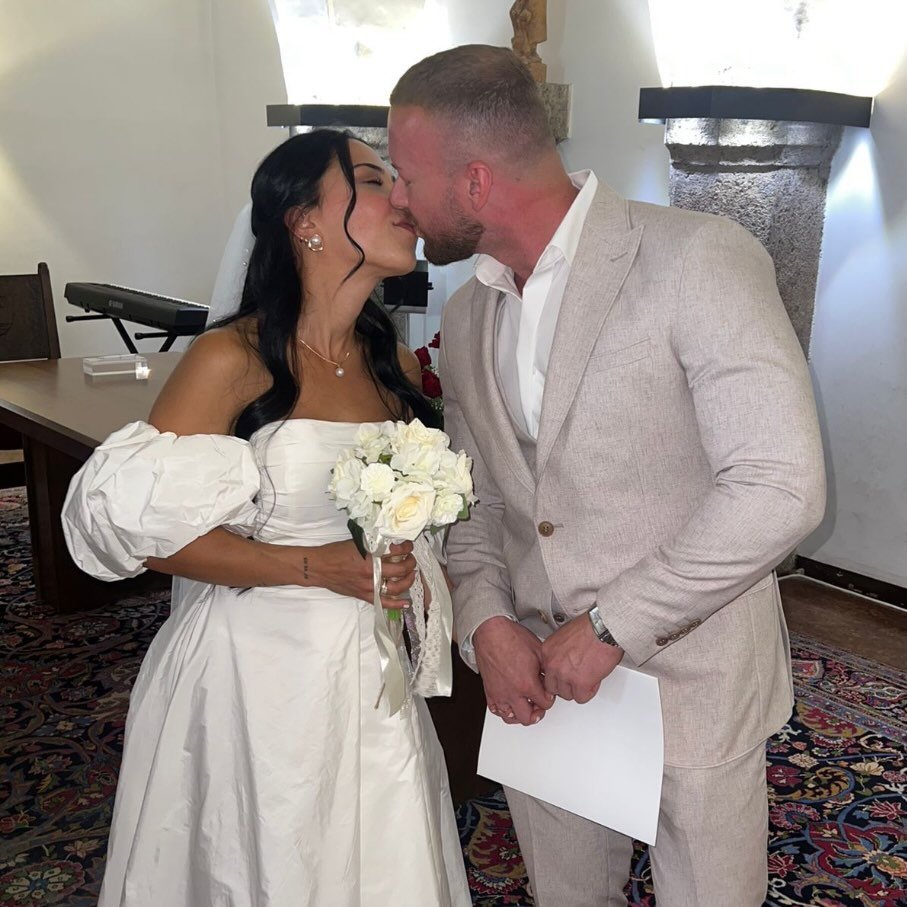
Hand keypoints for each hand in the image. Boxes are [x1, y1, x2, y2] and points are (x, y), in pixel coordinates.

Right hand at [300, 540, 415, 609]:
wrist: (320, 567)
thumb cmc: (336, 552)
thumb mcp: (358, 542)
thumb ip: (374, 545)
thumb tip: (390, 545)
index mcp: (371, 557)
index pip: (397, 553)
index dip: (407, 548)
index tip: (408, 546)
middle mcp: (372, 573)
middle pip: (400, 571)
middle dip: (410, 564)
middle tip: (411, 560)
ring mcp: (368, 587)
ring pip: (396, 588)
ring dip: (407, 581)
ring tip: (411, 575)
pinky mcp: (364, 595)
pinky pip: (384, 602)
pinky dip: (396, 604)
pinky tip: (406, 602)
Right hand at [473, 616, 554, 725]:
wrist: (491, 631)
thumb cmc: (511, 637)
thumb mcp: (539, 651)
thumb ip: (546, 669)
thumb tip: (550, 678)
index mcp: (527, 684)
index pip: (545, 703)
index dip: (549, 698)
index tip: (548, 693)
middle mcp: (512, 693)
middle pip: (529, 717)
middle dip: (537, 711)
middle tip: (539, 704)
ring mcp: (499, 693)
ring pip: (511, 718)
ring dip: (521, 715)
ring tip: (526, 708)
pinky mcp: (489, 691)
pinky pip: (496, 710)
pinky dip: (504, 711)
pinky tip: (510, 705)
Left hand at [540, 614, 622, 702]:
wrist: (604, 628)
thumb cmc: (590, 627)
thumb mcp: (564, 635)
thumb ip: (559, 651)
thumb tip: (563, 661)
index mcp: (547, 651)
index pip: (546, 673)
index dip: (557, 676)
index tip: (564, 676)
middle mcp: (553, 664)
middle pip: (553, 687)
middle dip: (565, 685)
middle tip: (576, 680)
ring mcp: (565, 675)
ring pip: (567, 694)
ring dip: (577, 689)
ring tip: (587, 677)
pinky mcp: (580, 683)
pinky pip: (581, 698)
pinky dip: (589, 691)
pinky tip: (594, 680)